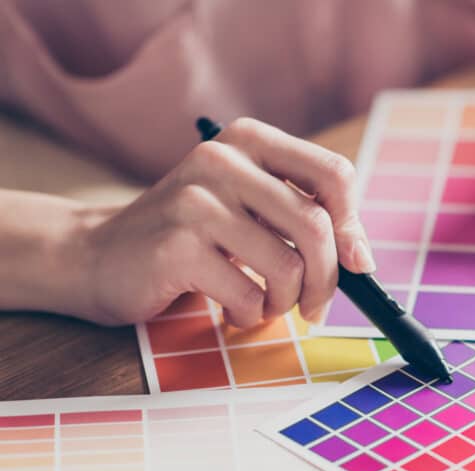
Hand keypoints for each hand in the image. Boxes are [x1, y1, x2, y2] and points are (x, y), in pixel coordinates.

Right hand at [80, 118, 373, 325]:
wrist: (101, 256)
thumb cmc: (194, 239)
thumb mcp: (252, 211)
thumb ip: (305, 220)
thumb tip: (363, 258)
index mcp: (249, 140)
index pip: (334, 175)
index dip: (354, 225)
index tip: (356, 263)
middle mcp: (223, 160)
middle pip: (317, 226)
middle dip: (328, 279)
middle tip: (315, 307)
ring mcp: (196, 201)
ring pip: (288, 266)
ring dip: (285, 303)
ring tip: (264, 306)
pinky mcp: (177, 246)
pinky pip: (250, 295)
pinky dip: (251, 315)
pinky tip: (231, 310)